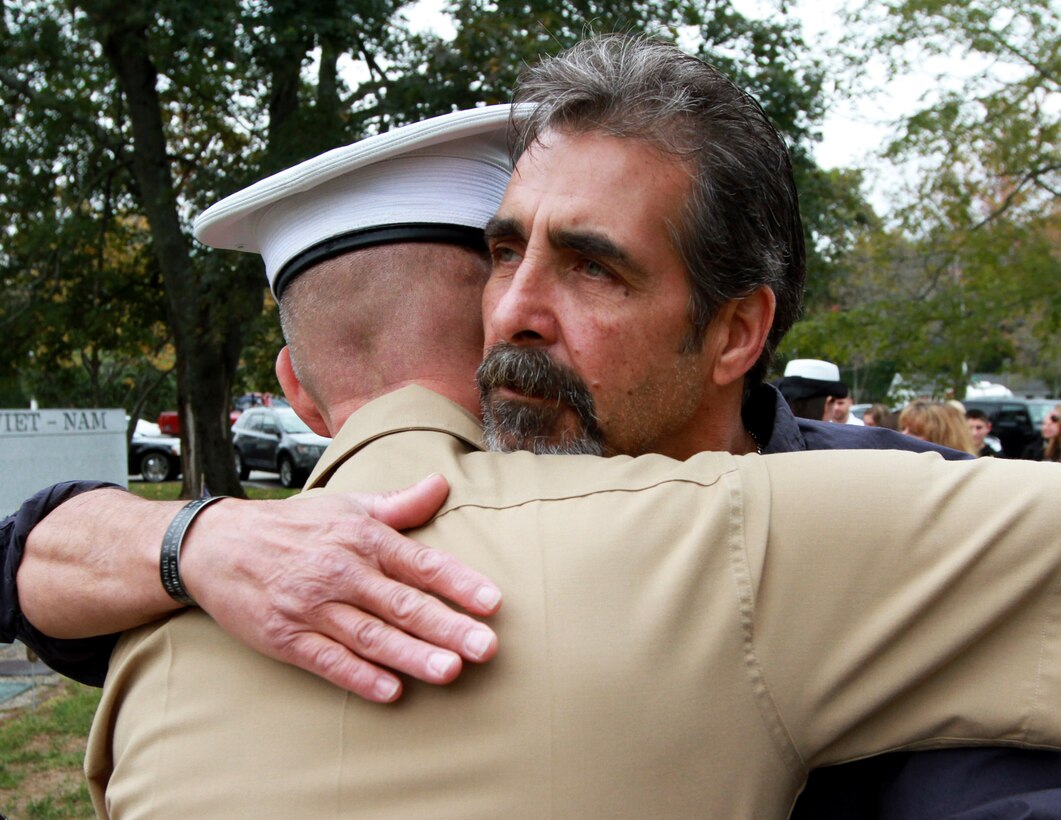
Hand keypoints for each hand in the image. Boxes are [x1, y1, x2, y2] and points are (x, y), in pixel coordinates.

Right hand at [181, 474, 500, 702]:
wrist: (218, 545)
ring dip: (412, 655)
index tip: (493, 601)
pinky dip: (358, 676)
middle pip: (402, 604)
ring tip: (450, 671)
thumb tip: (442, 483)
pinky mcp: (286, 637)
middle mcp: (342, 572)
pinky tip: (390, 691)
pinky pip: (328, 660)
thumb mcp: (347, 506)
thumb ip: (399, 504)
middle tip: (486, 647)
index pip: (420, 562)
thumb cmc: (294, 526)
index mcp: (362, 538)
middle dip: (446, 626)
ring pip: (371, 636)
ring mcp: (314, 607)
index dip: (459, 582)